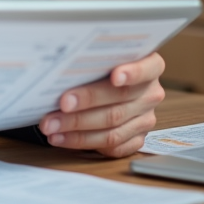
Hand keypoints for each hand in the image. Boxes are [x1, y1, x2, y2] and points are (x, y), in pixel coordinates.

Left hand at [37, 52, 165, 157]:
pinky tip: (62, 137)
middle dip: (87, 102)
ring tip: (52, 126)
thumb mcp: (100, 57)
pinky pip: (111, 146)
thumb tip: (61, 65)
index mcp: (150, 67)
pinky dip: (82, 143)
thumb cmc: (99, 67)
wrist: (108, 88)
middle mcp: (151, 93)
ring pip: (113, 128)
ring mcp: (145, 118)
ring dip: (77, 128)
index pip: (147, 68)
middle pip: (120, 100)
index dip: (132, 72)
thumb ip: (92, 60)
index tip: (115, 76)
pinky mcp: (136, 139)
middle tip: (62, 105)